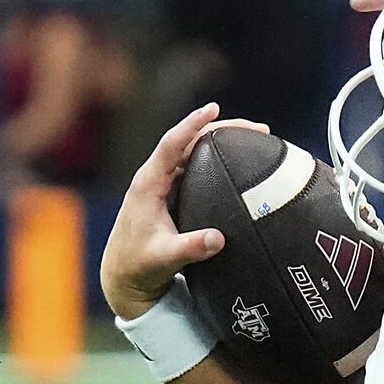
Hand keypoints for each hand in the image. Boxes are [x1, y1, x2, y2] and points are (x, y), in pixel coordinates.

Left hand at [100, 106, 265, 318]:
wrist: (124, 275)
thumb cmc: (139, 265)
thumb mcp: (164, 258)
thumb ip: (190, 248)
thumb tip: (218, 238)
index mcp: (148, 184)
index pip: (172, 144)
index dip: (192, 124)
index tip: (213, 107)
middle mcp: (156, 177)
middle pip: (190, 141)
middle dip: (222, 129)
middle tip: (259, 129)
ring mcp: (166, 184)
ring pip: (195, 151)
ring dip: (224, 141)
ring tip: (258, 138)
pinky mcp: (175, 193)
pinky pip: (199, 167)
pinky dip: (220, 159)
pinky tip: (242, 160)